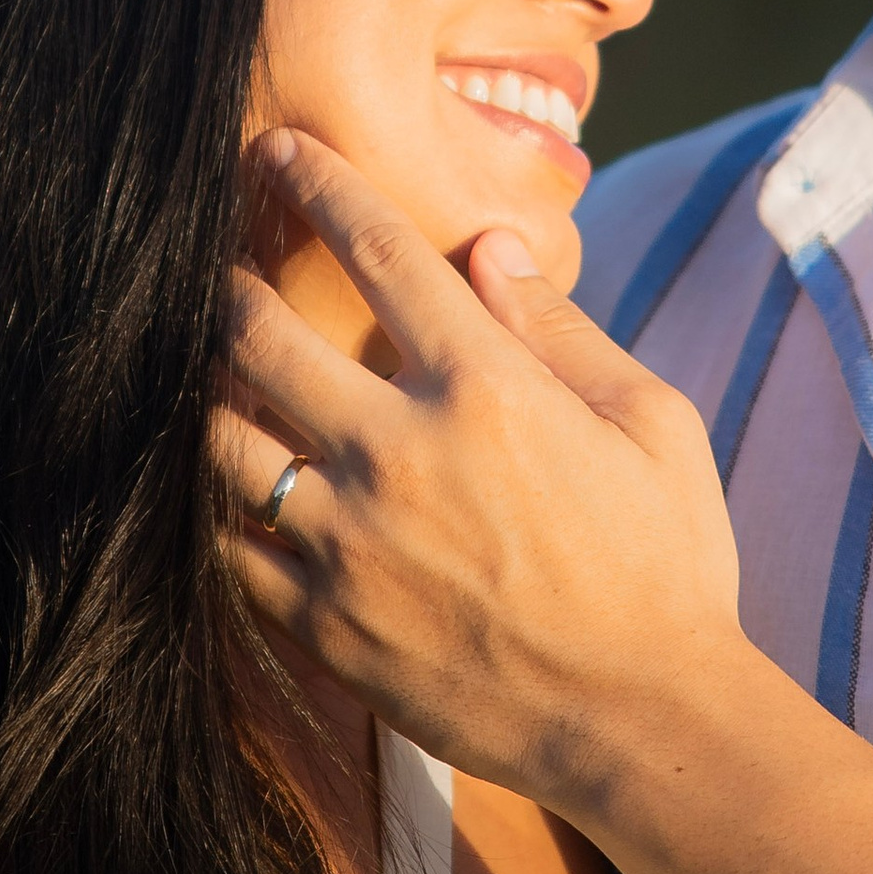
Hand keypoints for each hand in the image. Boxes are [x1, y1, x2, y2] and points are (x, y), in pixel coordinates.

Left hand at [217, 131, 749, 812]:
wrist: (644, 722)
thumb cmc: (666, 565)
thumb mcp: (652, 425)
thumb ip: (561, 330)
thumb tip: (489, 248)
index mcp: (487, 390)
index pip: (379, 251)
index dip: (318, 183)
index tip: (280, 151)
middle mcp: (400, 455)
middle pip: (259, 337)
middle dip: (224, 283)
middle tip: (214, 263)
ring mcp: (348, 545)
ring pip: (220, 441)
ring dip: (205, 394)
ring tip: (207, 374)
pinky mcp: (322, 625)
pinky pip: (227, 547)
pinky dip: (217, 506)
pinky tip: (227, 483)